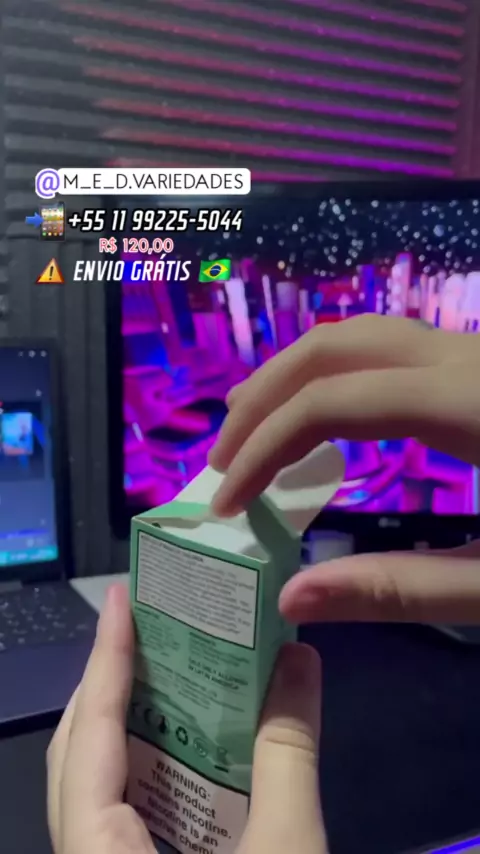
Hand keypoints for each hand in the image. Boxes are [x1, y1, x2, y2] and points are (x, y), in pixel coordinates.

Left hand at [47, 584, 326, 853]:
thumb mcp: (284, 849)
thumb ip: (288, 756)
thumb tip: (299, 660)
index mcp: (95, 850)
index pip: (89, 733)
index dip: (106, 657)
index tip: (123, 596)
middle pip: (78, 753)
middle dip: (111, 684)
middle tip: (152, 628)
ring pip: (98, 787)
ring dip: (132, 727)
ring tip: (172, 672)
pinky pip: (124, 816)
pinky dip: (152, 770)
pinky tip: (194, 751)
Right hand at [208, 315, 479, 625]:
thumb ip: (402, 589)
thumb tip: (291, 597)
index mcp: (470, 405)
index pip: (332, 402)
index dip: (264, 447)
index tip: (226, 504)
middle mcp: (465, 358)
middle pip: (333, 348)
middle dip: (263, 400)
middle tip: (220, 460)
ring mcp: (471, 354)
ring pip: (359, 335)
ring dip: (293, 376)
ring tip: (251, 427)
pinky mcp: (474, 366)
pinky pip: (387, 347)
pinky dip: (334, 372)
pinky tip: (320, 412)